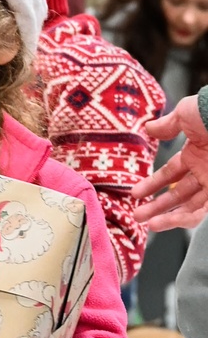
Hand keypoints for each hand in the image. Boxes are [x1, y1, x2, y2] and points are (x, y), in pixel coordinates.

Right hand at [133, 93, 207, 230]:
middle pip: (178, 194)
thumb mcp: (188, 113)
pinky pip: (200, 215)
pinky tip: (161, 223)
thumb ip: (168, 124)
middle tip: (138, 215)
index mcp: (197, 153)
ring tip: (147, 224)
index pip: (171, 173)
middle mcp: (206, 171)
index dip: (153, 183)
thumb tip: (150, 128)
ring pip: (188, 208)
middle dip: (157, 205)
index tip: (136, 193)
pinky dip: (180, 221)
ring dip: (166, 217)